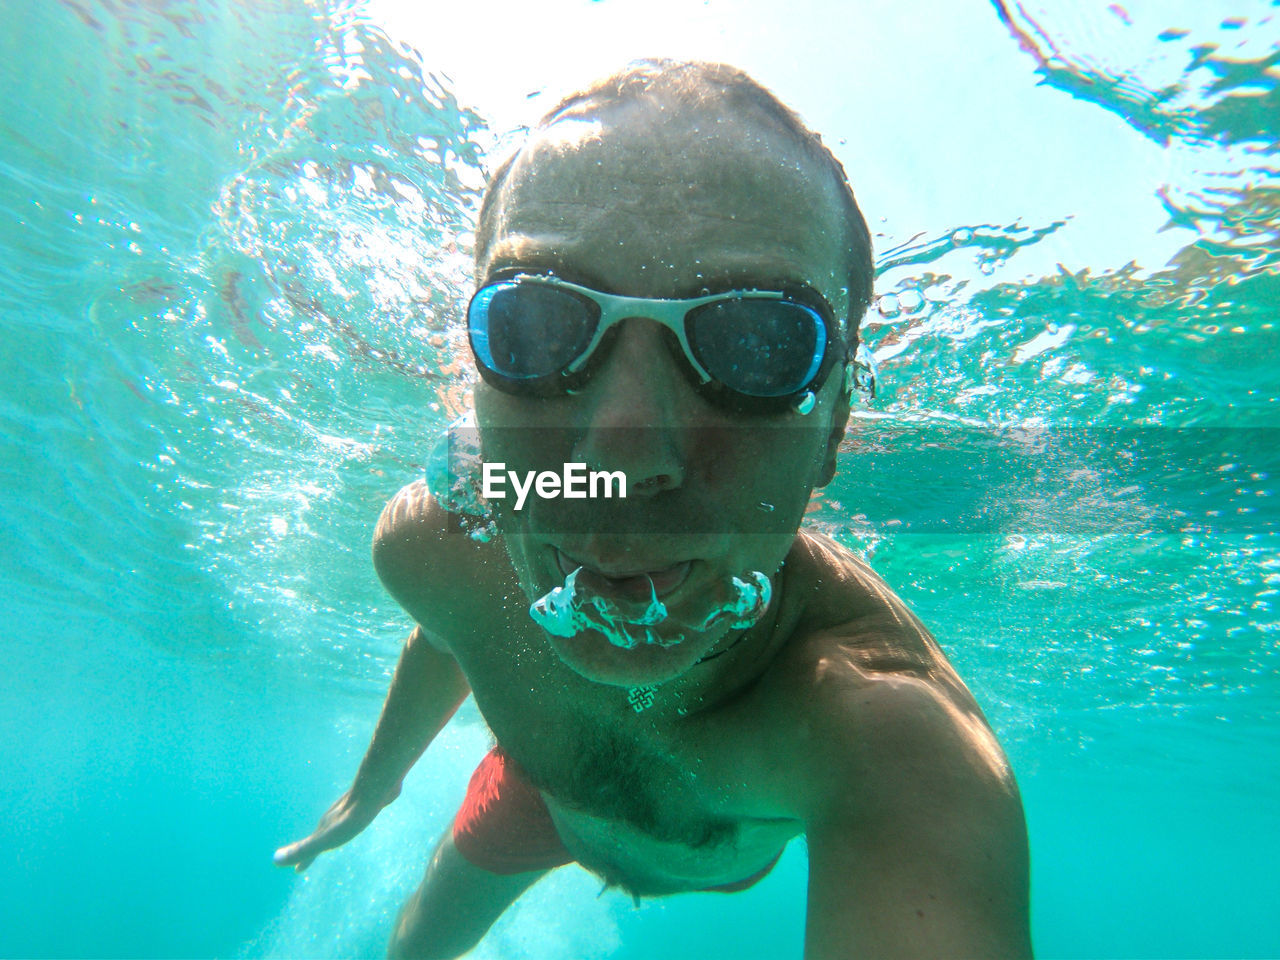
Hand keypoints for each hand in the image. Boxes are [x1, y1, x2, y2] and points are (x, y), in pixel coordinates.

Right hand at [273, 781, 400, 871]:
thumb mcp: (327, 837)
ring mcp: (352, 808)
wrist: (377, 785)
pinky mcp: (370, 802)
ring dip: (335, 830)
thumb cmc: (353, 815)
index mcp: (325, 827)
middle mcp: (335, 816)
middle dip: (316, 846)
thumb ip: (303, 849)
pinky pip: (359, 811)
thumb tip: (273, 860)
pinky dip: (356, 817)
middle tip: (311, 856)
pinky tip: (363, 815)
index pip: (311, 849)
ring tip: (337, 835)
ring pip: (340, 821)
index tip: (297, 872)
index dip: (304, 861)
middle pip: (323, 834)